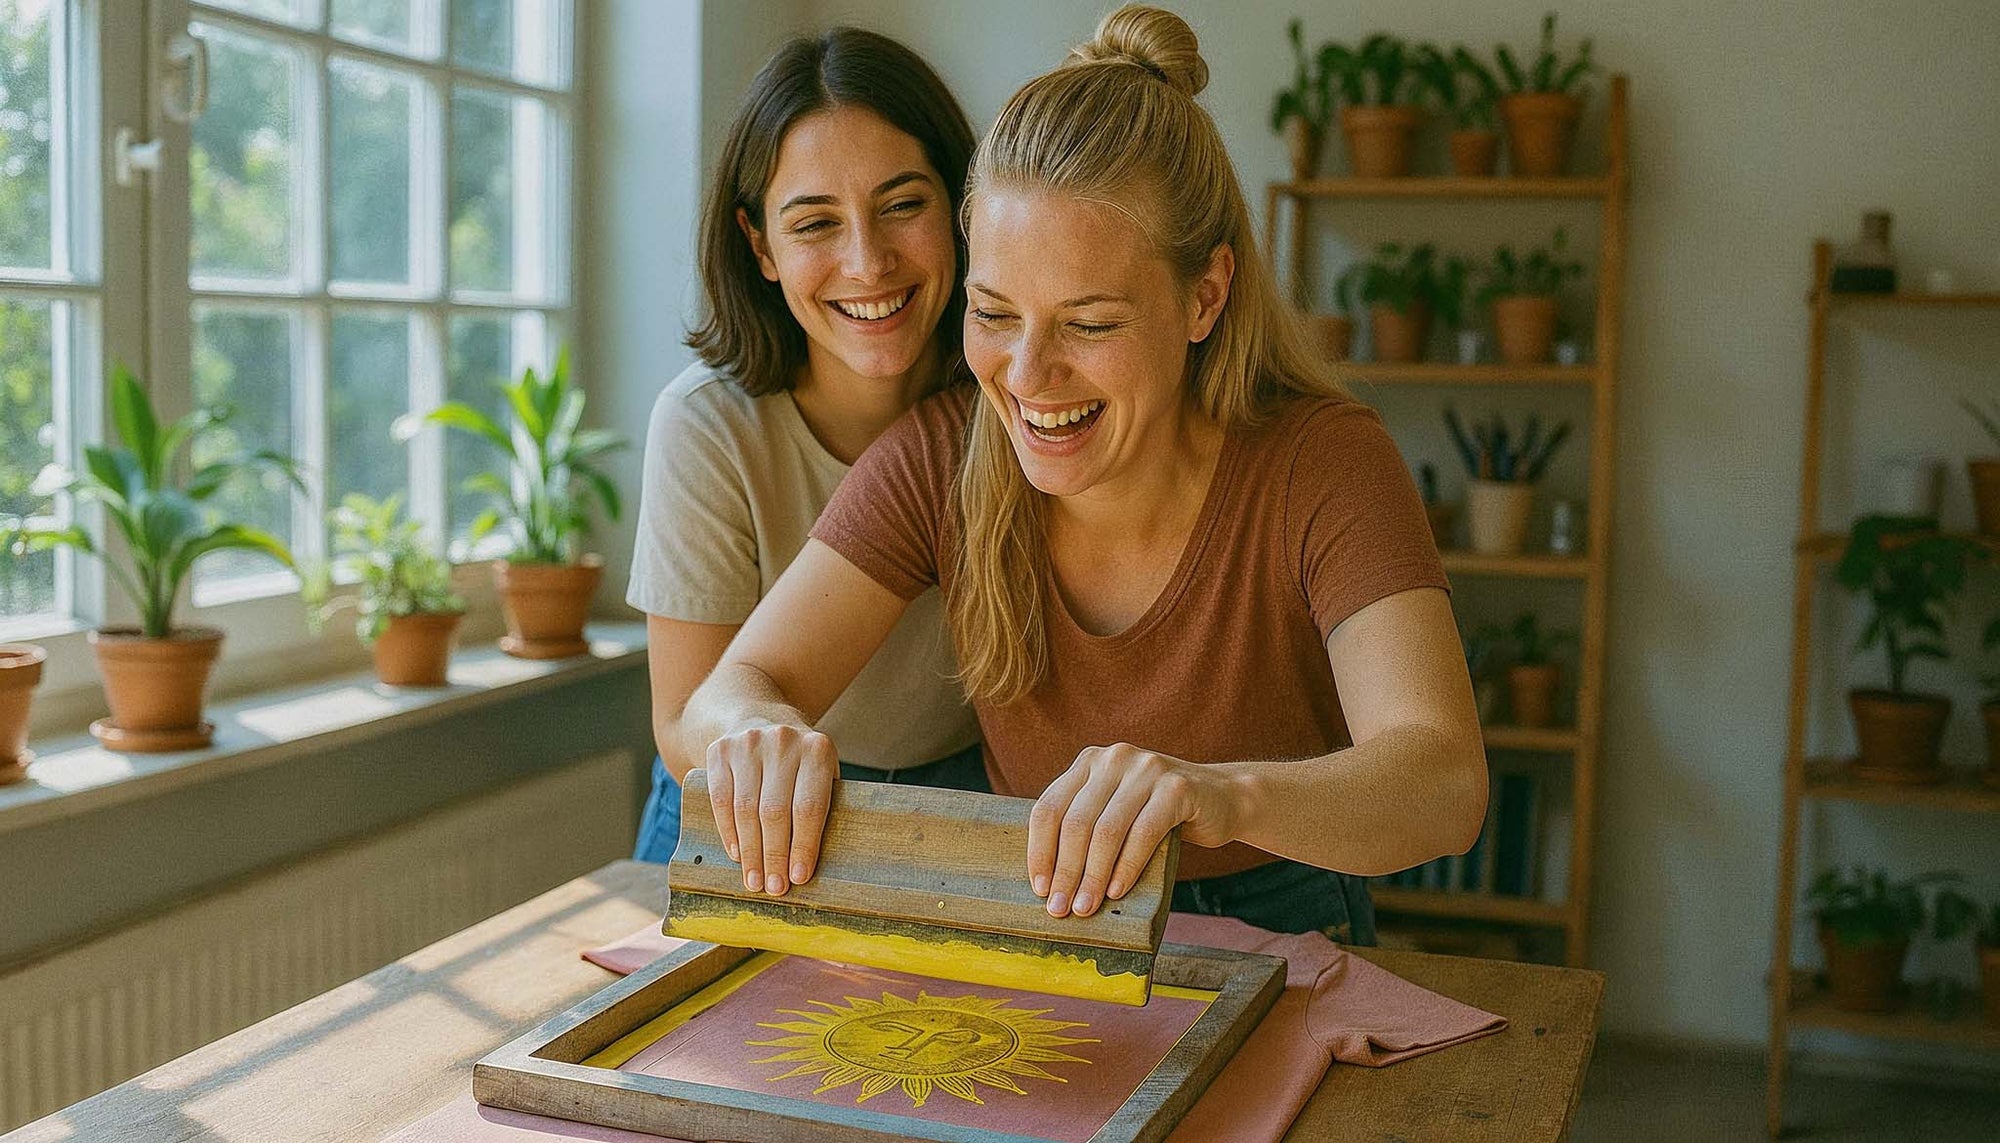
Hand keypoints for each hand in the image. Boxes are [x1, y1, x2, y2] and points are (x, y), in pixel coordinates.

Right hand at [700, 722, 839, 896]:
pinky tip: (737, 854)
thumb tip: (810, 864)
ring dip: (750, 852)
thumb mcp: (819, 771)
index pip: (810, 807)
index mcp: (817, 749)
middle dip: (774, 856)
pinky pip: (721, 800)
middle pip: (775, 812)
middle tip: (774, 888)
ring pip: (745, 809)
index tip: (799, 877)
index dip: (803, 845)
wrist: (757, 716)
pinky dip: (728, 832)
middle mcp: (782, 742)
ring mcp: (748, 743)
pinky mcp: (720, 751)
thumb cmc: (797, 761)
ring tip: (754, 881)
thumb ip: (821, 804)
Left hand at [1026, 743, 1234, 918]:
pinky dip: (1127, 867)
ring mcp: (1146, 769)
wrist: (1224, 799)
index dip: (1040, 851)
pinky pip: (1143, 833)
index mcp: (1089, 762)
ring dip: (1093, 876)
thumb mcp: (1116, 809)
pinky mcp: (1177, 787)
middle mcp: (1114, 758)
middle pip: (1076, 822)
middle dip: (1065, 871)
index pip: (1049, 807)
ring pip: (1106, 830)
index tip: (1039, 889)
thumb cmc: (1160, 815)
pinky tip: (1118, 891)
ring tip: (1086, 907)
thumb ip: (1086, 826)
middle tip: (1060, 908)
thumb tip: (1048, 884)